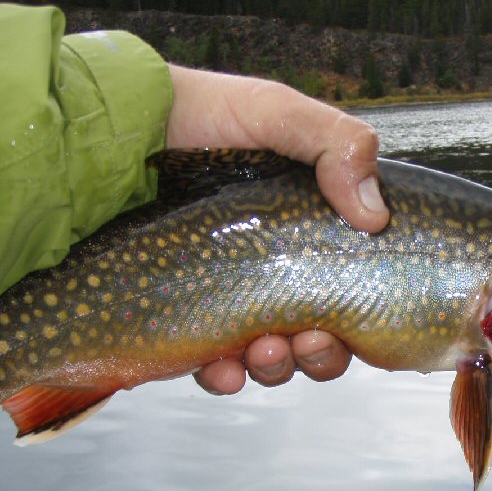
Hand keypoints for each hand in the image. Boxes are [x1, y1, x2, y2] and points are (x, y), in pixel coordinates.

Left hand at [165, 65, 388, 393]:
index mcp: (310, 233)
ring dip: (279, 367)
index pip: (353, 288)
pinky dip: (227, 377)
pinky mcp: (188, 321)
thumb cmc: (201, 117)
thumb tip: (375, 214)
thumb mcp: (277, 113)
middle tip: (310, 341)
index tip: (354, 321)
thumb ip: (336, 144)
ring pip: (274, 359)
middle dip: (322, 353)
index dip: (362, 316)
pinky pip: (217, 367)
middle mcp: (277, 271)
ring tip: (262, 351)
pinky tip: (222, 369)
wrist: (116, 132)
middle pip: (321, 336)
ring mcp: (232, 299)